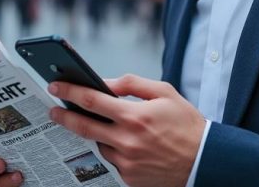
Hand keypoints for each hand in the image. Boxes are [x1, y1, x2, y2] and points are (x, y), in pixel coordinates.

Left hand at [48, 75, 204, 186]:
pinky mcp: (130, 178)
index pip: (91, 100)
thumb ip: (132, 84)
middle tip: (53, 110)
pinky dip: (114, 150)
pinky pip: (112, 161)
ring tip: (107, 127)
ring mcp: (127, 162)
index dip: (69, 91)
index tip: (55, 86)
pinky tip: (126, 145)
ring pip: (98, 144)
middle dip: (64, 115)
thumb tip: (106, 82)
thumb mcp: (164, 93)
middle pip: (83, 126)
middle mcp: (127, 140)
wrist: (205, 160)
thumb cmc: (186, 124)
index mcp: (135, 115)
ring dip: (97, 135)